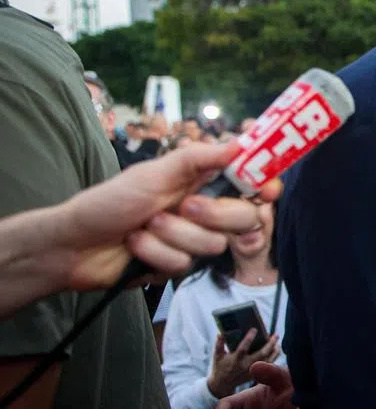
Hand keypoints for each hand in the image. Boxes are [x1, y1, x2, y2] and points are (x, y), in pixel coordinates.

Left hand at [58, 142, 283, 290]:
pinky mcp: (178, 265)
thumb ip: (198, 158)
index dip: (265, 186)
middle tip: (185, 206)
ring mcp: (192, 239)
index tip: (268, 190)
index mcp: (202, 181)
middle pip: (244, 217)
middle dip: (213, 215)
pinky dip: (155, 253)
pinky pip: (185, 264)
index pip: (249, 182)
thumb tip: (239, 143)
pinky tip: (136, 246)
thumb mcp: (154, 172)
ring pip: (213, 244)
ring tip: (145, 227)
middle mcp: (204, 210)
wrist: (74, 245)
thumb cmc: (109, 202)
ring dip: (173, 235)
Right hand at [207, 331, 281, 398]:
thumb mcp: (217, 355)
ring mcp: (252, 370)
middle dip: (270, 344)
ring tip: (277, 341)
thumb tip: (221, 333)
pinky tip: (276, 349)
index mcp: (235, 359)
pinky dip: (274, 357)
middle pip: (261, 354)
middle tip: (276, 335)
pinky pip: (268, 365)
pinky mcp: (256, 374)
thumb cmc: (220, 366)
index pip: (243, 348)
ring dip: (275, 351)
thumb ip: (219, 344)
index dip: (249, 338)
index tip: (254, 329)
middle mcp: (245, 365)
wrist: (223, 384)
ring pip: (268, 360)